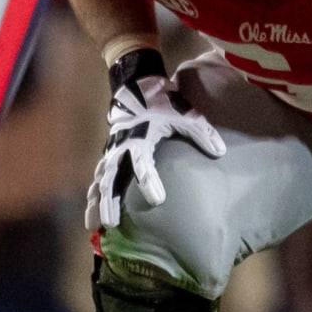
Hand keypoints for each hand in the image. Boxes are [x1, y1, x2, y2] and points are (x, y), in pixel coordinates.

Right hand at [86, 50, 225, 231]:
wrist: (136, 85)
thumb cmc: (163, 101)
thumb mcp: (186, 113)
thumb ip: (202, 133)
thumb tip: (220, 152)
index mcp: (140, 136)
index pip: (142, 162)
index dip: (149, 180)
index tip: (157, 200)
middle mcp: (121, 146)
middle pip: (112, 177)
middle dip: (110, 200)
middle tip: (111, 224)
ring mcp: (112, 151)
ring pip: (100, 181)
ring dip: (96, 203)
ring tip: (92, 226)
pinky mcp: (108, 154)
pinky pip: (98, 178)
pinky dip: (93, 196)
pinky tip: (91, 216)